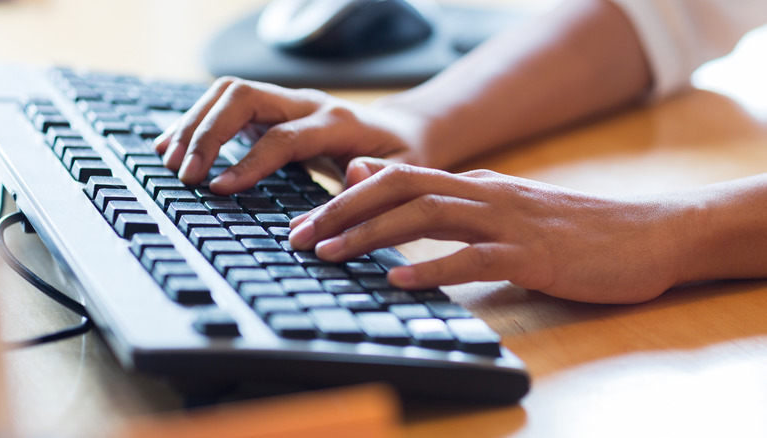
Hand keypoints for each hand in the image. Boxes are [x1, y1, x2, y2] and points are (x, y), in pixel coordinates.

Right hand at [154, 76, 428, 192]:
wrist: (402, 133)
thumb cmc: (402, 159)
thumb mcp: (404, 175)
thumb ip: (379, 179)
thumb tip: (353, 176)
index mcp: (339, 122)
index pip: (284, 136)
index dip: (250, 162)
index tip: (218, 188)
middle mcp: (308, 103)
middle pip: (245, 97)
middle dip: (208, 132)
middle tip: (185, 174)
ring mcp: (287, 102)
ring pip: (230, 94)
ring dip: (195, 124)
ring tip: (169, 161)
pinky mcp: (272, 110)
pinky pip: (227, 105)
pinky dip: (197, 122)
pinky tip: (174, 146)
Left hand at [289, 164, 686, 303]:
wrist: (646, 234)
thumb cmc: (570, 229)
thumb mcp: (501, 206)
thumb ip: (449, 199)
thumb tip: (394, 189)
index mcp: (474, 185)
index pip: (396, 180)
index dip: (345, 198)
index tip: (306, 221)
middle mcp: (484, 194)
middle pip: (399, 190)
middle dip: (342, 212)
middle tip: (298, 236)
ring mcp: (508, 221)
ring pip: (426, 217)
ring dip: (371, 235)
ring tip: (330, 253)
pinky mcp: (532, 254)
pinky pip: (473, 258)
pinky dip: (432, 268)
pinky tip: (400, 281)